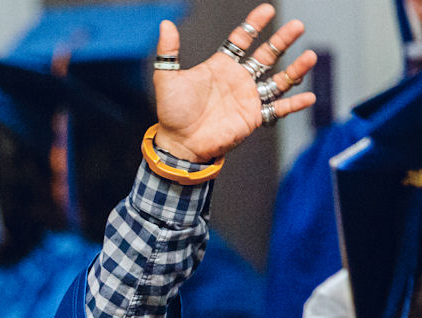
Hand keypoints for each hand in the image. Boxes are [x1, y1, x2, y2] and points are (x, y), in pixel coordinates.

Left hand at [153, 3, 316, 162]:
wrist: (179, 143)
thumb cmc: (172, 113)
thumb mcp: (167, 78)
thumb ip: (168, 51)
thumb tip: (165, 24)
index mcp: (221, 66)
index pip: (242, 40)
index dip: (254, 24)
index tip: (268, 10)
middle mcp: (238, 79)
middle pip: (267, 55)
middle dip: (282, 40)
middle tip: (297, 26)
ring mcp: (248, 98)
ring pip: (279, 80)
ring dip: (296, 69)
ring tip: (311, 56)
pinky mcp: (254, 117)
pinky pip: (279, 109)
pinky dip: (294, 104)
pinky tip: (309, 97)